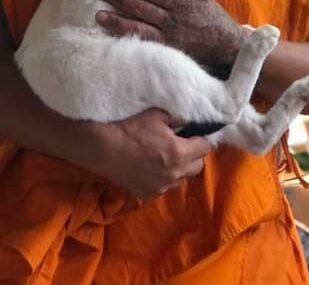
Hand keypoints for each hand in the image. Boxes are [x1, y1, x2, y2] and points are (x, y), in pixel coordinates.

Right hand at [81, 109, 209, 198]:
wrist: (104, 148)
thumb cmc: (131, 128)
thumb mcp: (157, 115)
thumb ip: (177, 118)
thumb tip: (189, 120)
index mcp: (178, 152)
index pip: (204, 148)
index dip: (200, 139)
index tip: (192, 134)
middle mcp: (173, 173)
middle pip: (197, 166)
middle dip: (193, 154)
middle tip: (181, 144)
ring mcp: (161, 186)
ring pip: (181, 178)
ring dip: (179, 168)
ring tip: (164, 156)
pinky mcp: (147, 194)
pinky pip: (164, 186)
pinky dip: (163, 177)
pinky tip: (150, 167)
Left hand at [96, 0, 244, 63]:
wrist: (228, 48)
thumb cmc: (214, 20)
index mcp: (182, 3)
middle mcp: (174, 20)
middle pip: (141, 7)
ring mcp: (169, 38)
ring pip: (138, 27)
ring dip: (117, 20)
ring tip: (99, 14)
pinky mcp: (167, 52)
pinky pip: (143, 45)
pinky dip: (128, 39)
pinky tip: (113, 36)